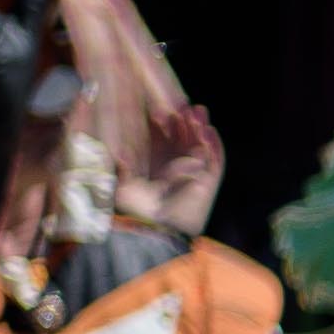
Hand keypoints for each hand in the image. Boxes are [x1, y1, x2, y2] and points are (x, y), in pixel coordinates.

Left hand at [122, 99, 221, 236]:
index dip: (161, 123)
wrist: (156, 228)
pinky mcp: (210, 182)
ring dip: (200, 127)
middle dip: (184, 121)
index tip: (155, 109)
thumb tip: (117, 151)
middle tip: (181, 104)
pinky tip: (209, 130)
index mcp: (158, 165)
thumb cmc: (137, 210)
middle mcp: (178, 167)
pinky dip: (214, 145)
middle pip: (184, 137)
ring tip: (197, 110)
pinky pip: (217, 159)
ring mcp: (196, 173)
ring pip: (201, 144)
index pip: (163, 138)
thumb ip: (120, 168)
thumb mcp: (122, 184)